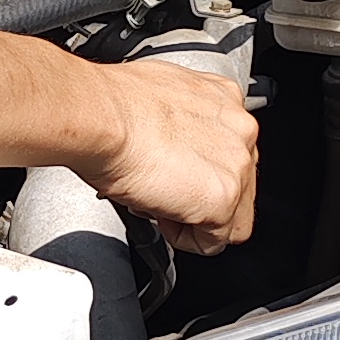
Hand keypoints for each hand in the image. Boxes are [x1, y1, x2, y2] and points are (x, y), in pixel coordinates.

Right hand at [87, 59, 258, 249]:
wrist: (99, 116)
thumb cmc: (111, 105)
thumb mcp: (159, 98)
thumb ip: (181, 122)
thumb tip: (170, 142)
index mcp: (225, 99)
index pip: (231, 152)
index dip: (200, 170)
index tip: (175, 172)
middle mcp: (240, 130)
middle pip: (240, 185)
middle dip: (202, 197)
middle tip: (163, 190)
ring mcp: (237, 165)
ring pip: (232, 218)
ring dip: (196, 219)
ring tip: (158, 201)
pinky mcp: (224, 198)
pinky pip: (214, 241)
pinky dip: (186, 240)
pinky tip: (160, 214)